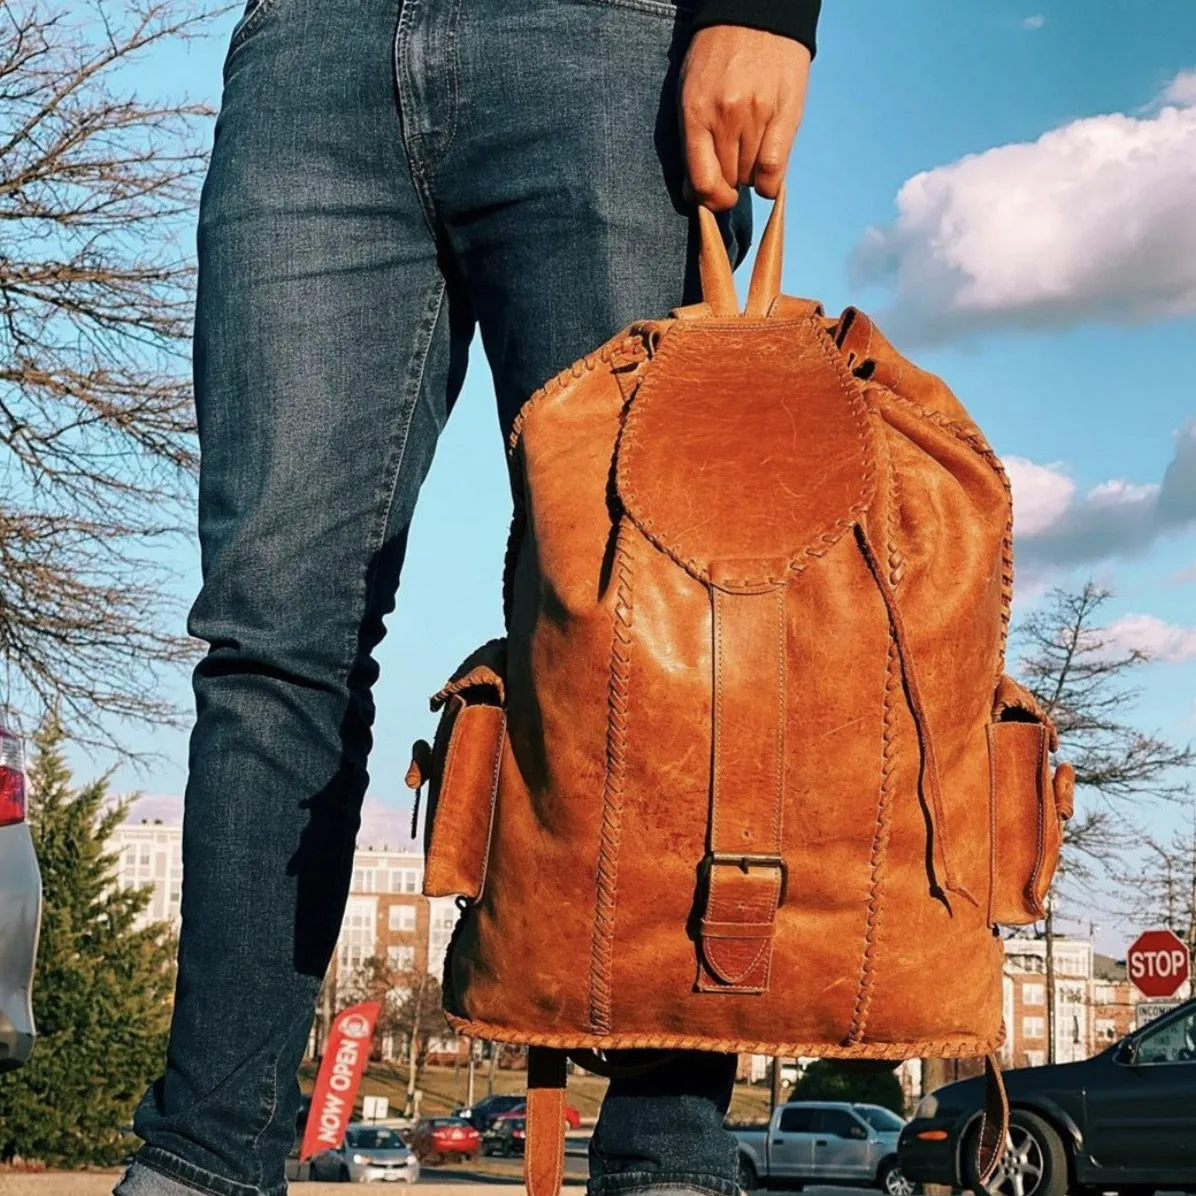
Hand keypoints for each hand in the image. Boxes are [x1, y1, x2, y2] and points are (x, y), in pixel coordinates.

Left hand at [678, 26, 811, 210]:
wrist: (757, 14)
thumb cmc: (718, 55)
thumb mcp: (691, 92)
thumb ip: (691, 143)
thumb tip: (692, 193)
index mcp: (696, 113)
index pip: (702, 181)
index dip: (709, 200)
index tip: (714, 198)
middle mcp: (726, 117)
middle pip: (728, 180)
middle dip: (728, 180)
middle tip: (732, 161)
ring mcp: (758, 116)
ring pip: (750, 177)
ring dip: (748, 173)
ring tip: (749, 148)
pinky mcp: (785, 115)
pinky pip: (775, 170)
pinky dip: (769, 181)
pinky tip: (766, 169)